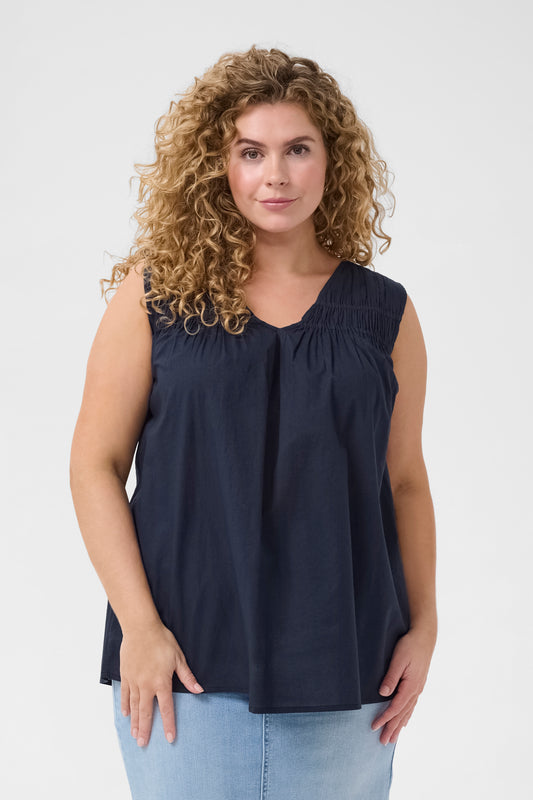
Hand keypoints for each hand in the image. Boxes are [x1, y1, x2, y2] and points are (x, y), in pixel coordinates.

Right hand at [119, 621, 203, 746]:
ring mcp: (134, 681)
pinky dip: (125, 705)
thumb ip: (187, 677)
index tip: (169, 739)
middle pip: (146, 712)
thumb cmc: (162, 640)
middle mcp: (146, 685)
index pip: (167, 708)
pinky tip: (125, 714)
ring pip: (134, 706)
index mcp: (161, 682)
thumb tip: (199, 690)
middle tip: (143, 744)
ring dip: (134, 721)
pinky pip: (125, 694)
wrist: (141, 628)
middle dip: (145, 729)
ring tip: (134, 735)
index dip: (168, 725)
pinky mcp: (126, 675)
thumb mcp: (178, 658)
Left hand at [371, 625, 435, 744]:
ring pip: (407, 712)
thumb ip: (391, 677)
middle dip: (392, 728)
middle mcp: (416, 690)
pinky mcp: (417, 684)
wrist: (424, 637)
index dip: (384, 718)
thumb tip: (383, 694)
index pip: (395, 707)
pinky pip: (411, 705)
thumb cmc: (410, 646)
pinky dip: (406, 715)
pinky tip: (404, 722)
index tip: (374, 727)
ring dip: (399, 726)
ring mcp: (418, 688)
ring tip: (393, 738)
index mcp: (411, 686)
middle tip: (383, 743)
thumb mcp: (399, 659)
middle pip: (402, 714)